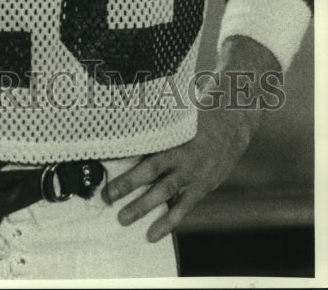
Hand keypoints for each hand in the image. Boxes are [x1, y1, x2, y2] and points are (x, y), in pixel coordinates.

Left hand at [102, 98, 257, 241]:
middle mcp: (184, 159)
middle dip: (129, 186)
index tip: (107, 164)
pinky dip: (169, 221)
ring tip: (123, 219)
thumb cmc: (200, 112)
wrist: (235, 124)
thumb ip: (157, 115)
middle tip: (107, 197)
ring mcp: (194, 176)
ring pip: (166, 195)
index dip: (130, 161)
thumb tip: (129, 108)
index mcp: (176, 137)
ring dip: (144, 208)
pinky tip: (154, 234)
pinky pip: (184, 208)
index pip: (149, 152)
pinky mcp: (202, 187)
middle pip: (153, 175)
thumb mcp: (179, 110)